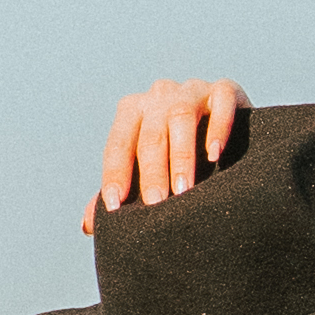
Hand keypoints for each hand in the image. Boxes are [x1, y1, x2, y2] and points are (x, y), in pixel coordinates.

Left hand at [88, 79, 243, 229]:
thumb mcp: (148, 170)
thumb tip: (87, 225)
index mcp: (132, 111)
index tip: (114, 207)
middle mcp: (158, 96)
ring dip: (181, 155)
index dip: (114, 174)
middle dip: (151, 172)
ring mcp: (192, 90)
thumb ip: (121, 191)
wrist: (228, 130)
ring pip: (181, 115)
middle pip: (150, 134)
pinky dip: (217, 127)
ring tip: (183, 189)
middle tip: (155, 204)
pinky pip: (221, 102)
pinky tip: (215, 155)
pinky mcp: (226, 89)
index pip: (118, 143)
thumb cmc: (178, 154)